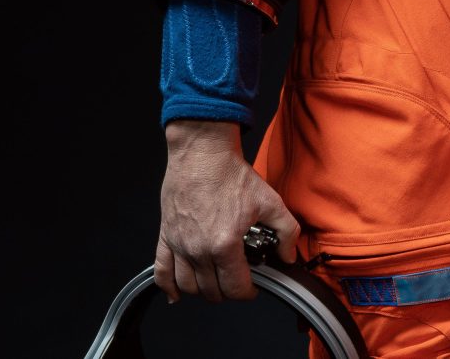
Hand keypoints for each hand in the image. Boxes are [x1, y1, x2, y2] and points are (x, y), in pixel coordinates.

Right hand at [154, 119, 301, 301]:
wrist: (203, 155)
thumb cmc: (232, 176)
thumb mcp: (270, 201)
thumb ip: (286, 231)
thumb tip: (288, 255)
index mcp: (224, 245)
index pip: (235, 287)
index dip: (248, 292)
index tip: (254, 287)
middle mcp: (198, 250)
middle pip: (211, 291)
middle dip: (227, 291)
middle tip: (237, 280)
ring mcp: (179, 245)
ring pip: (187, 286)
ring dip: (203, 291)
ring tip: (216, 282)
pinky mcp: (165, 237)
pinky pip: (160, 272)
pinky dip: (167, 287)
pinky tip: (176, 294)